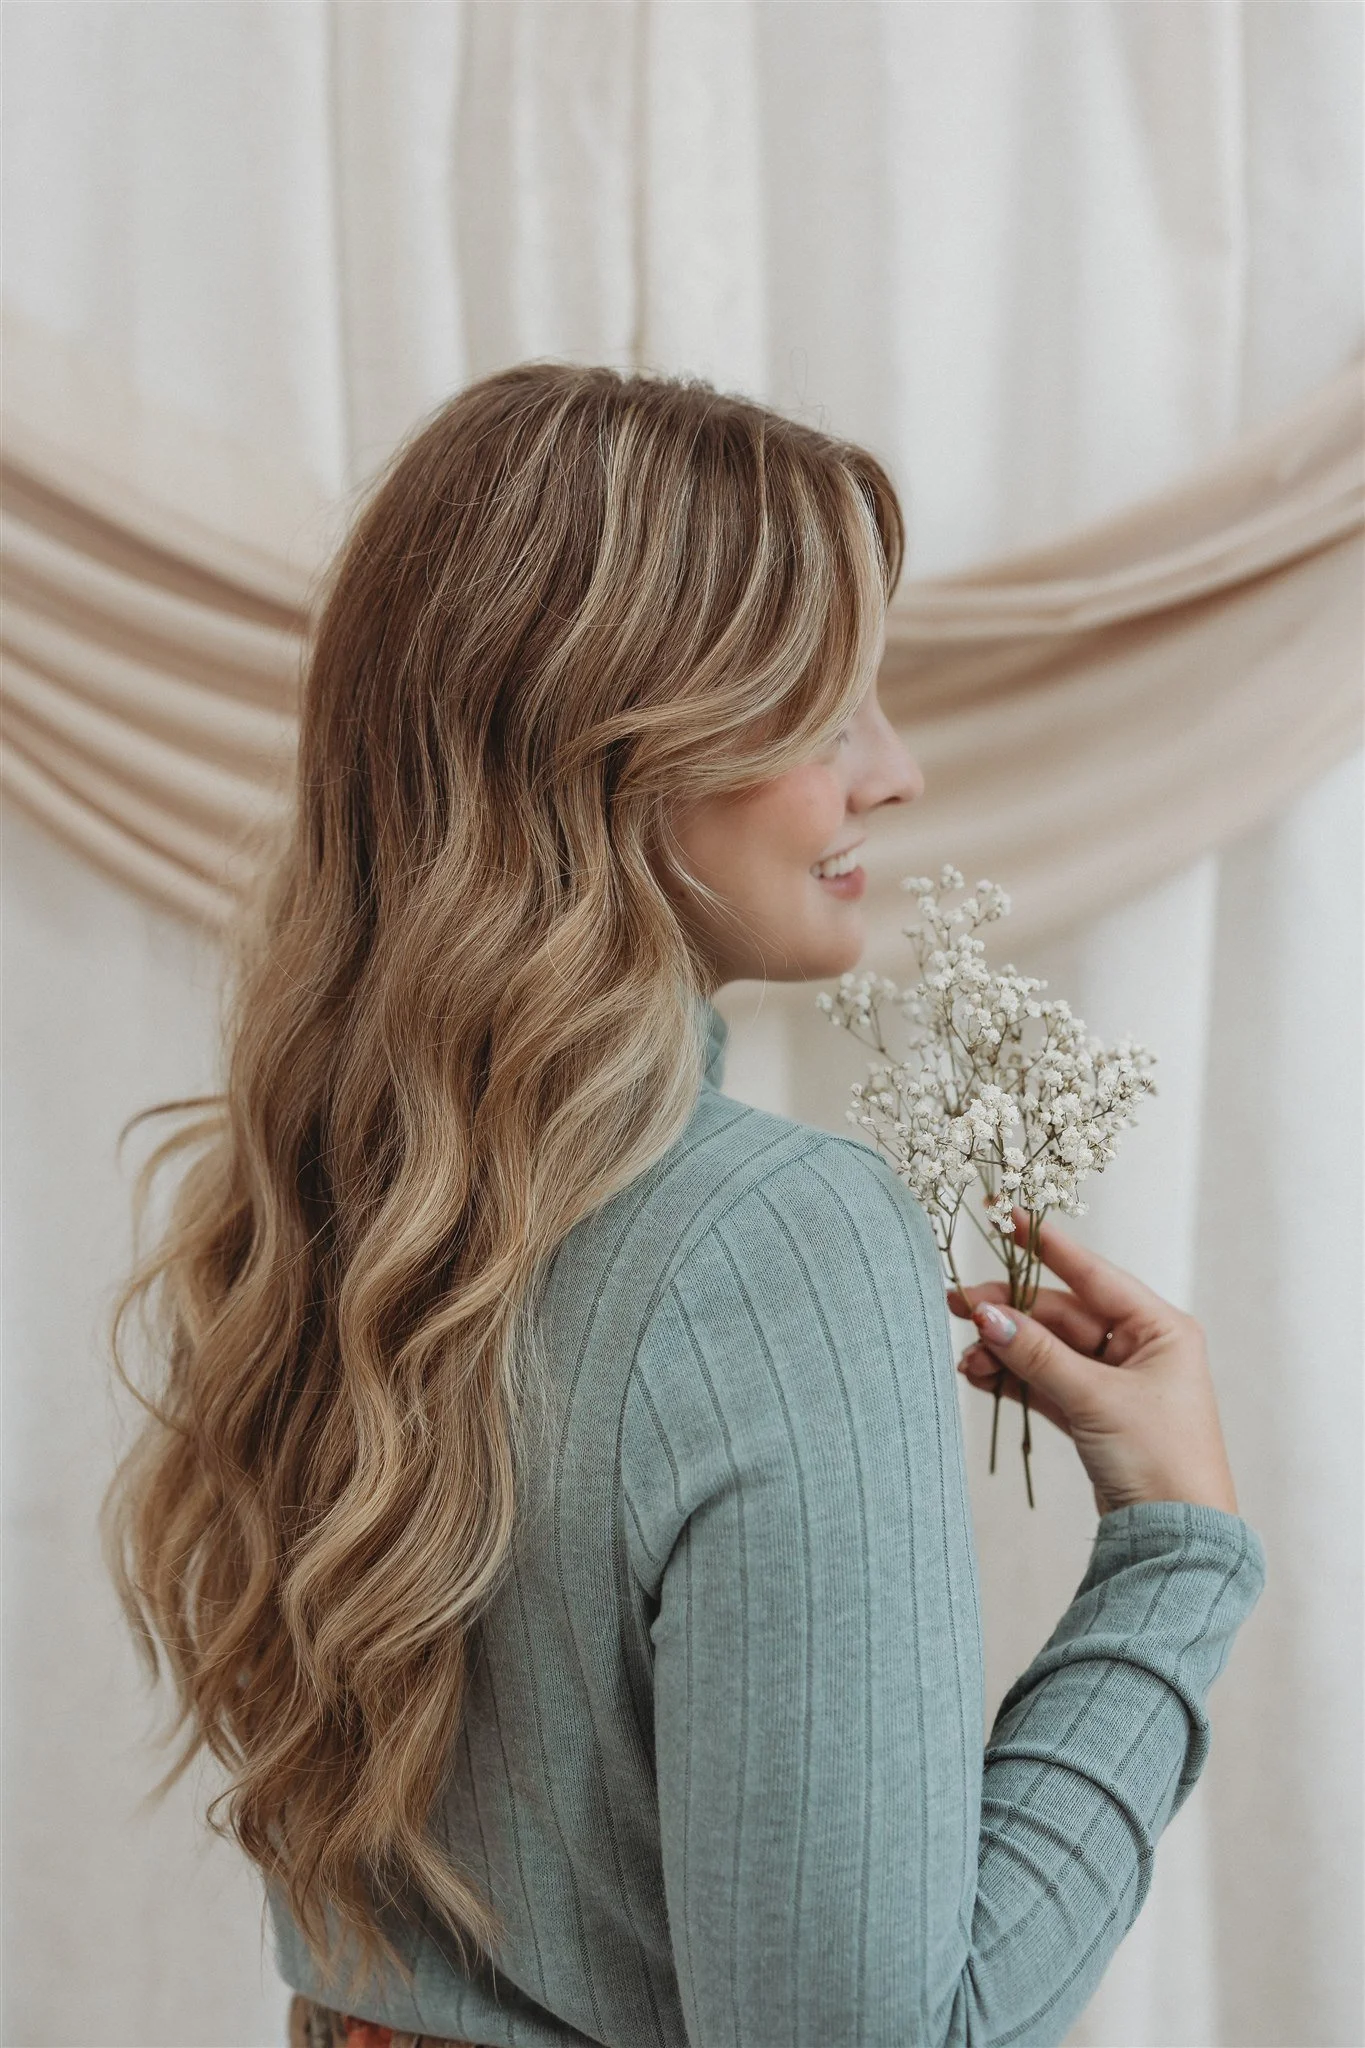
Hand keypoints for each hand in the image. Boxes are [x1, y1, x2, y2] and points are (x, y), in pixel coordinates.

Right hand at [945, 1207, 1240, 1518]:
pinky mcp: (1096, 1414)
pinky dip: (1015, 1379)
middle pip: (1061, 1316)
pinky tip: (979, 1375)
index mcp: (1159, 1329)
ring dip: (1006, 1351)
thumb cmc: (1158, 1459)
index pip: (1092, 1274)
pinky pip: (1046, 1383)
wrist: (1176, 1540)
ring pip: (1048, 1351)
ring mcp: (1116, 1382)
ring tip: (965, 1361)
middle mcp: (1140, 1348)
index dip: (1047, 1246)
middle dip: (1010, 1316)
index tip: (1008, 1215)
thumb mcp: (1095, 1398)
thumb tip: (987, 1317)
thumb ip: (1038, 1355)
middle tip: (959, 1309)